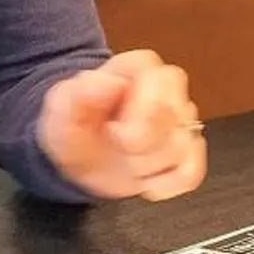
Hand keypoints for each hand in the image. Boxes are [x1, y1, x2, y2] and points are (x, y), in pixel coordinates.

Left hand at [38, 49, 207, 200]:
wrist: (78, 153)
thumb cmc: (74, 124)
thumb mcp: (62, 108)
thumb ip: (81, 92)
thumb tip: (110, 82)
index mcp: (140, 68)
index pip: (163, 85)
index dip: (138, 117)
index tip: (113, 131)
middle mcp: (168, 90)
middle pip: (173, 121)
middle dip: (137, 146)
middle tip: (115, 146)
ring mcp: (182, 121)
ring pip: (180, 149)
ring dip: (144, 167)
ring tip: (125, 159)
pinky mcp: (188, 153)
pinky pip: (191, 173)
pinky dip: (164, 185)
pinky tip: (144, 181)